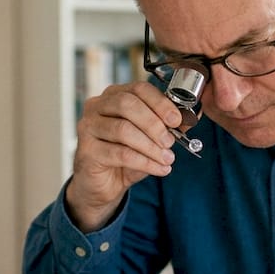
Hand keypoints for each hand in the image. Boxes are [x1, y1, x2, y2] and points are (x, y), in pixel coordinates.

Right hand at [65, 81, 183, 231]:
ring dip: (151, 146)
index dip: (160, 103)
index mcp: (114, 96)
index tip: (176, 120)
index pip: (138, 89)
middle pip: (127, 104)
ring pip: (123, 130)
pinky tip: (159, 169)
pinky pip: (120, 154)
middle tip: (170, 141)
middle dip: (154, 124)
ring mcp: (88, 127)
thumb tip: (187, 119)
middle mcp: (97, 106)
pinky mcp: (86, 150)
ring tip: (167, 158)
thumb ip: (166, 127)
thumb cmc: (124, 156)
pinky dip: (145, 162)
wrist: (103, 184)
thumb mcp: (149, 139)